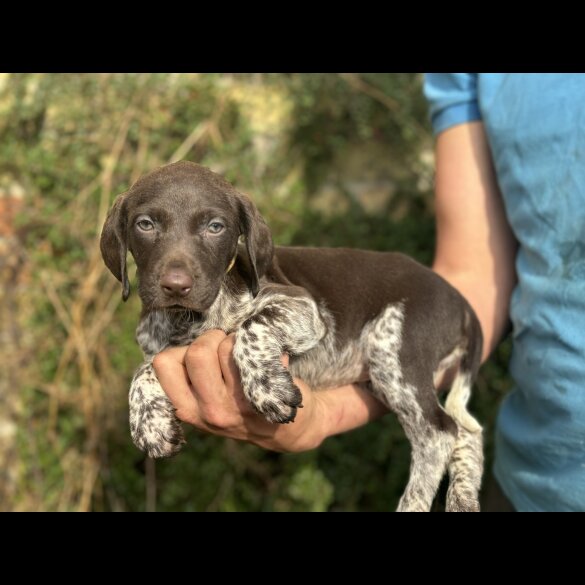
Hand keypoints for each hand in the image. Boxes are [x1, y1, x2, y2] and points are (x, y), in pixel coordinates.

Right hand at [152, 330, 326, 451]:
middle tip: (226, 351)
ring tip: (246, 358)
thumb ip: (190, 377)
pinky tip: (272, 362)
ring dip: (237, 343)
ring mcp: (237, 406)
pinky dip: (264, 350)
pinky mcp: (264, 399)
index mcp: (187, 409)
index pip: (164, 363)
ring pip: (227, 347)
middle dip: (212, 339)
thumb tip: (181, 335)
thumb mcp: (205, 401)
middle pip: (197, 352)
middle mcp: (208, 411)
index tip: (202, 358)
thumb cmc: (241, 404)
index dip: (183, 350)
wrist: (289, 429)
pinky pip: (254, 355)